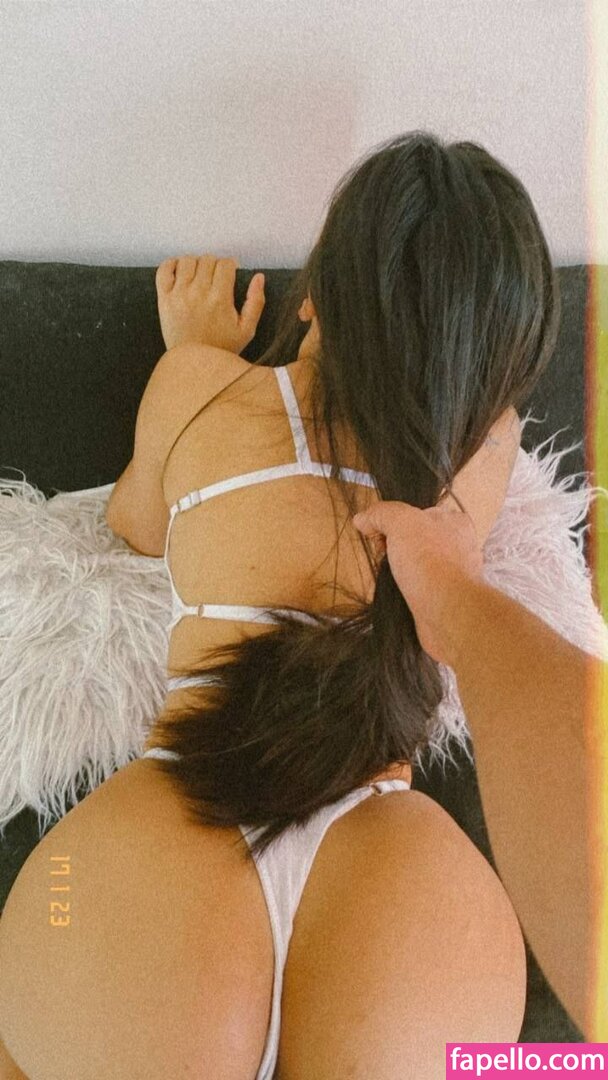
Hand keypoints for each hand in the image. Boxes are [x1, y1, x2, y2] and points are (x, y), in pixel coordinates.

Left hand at [155, 254, 264, 352]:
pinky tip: (180, 272)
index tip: (230, 274)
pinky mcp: (164, 299)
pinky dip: (171, 264)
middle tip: (215, 278)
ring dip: (195, 264)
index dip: (230, 266)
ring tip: (199, 275)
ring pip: (187, 261)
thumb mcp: (247, 330)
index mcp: (220, 299)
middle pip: (207, 260)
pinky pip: (164, 270)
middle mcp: (199, 293)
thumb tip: (259, 277)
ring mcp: (179, 295)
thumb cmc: (221, 349)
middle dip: (214, 265)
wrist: (193, 365)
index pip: (226, 264)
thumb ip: (256, 302)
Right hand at [353, 500, 483, 664]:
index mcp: (454, 522)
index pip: (416, 513)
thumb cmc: (431, 562)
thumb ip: (381, 514)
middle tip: (384, 556)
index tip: (379, 534)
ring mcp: (450, 574)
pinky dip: (403, 591)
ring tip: (390, 578)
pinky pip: (416, 588)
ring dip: (396, 571)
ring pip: (414, 564)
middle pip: (413, 539)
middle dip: (392, 547)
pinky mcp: (442, 598)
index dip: (392, 521)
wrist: (448, 613)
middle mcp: (456, 546)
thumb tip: (363, 519)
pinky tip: (398, 594)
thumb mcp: (401, 522)